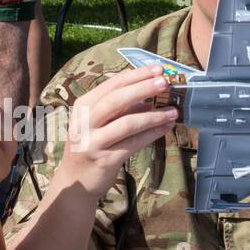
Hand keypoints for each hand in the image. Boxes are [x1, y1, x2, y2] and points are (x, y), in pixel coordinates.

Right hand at [57, 66, 177, 200]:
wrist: (75, 181)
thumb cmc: (91, 147)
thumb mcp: (99, 123)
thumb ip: (119, 109)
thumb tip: (149, 96)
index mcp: (83, 107)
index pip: (112, 85)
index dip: (137, 75)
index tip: (158, 69)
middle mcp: (84, 122)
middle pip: (117, 99)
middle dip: (144, 88)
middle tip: (166, 83)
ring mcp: (92, 141)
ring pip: (127, 123)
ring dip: (153, 115)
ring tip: (173, 111)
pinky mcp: (104, 160)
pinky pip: (133, 143)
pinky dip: (152, 134)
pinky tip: (166, 128)